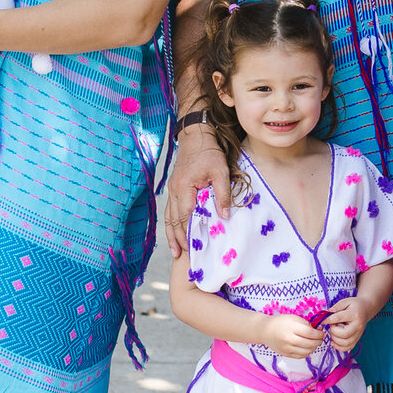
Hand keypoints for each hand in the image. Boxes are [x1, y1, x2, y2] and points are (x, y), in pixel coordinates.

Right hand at [165, 128, 231, 254]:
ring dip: (171, 234)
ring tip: (175, 251)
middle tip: (182, 256)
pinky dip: (172, 223)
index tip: (193, 249)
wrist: (196, 135)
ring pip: (169, 216)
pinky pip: (170, 210)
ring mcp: (172, 189)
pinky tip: (174, 232)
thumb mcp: (221, 171)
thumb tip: (223, 217)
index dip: (188, 234)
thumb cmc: (209, 152)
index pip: (184, 216)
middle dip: (177, 239)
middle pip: (173, 220)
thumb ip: (222, 194)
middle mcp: (174, 190)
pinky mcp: (174, 187)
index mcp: (184, 187)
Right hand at [262, 312, 327, 357]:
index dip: (319, 333)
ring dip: (314, 347)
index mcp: (291, 328)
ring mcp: (287, 348)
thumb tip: (318, 330)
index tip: (322, 332)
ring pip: (307, 351)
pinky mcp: (286, 354)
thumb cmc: (280, 322)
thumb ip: (306, 323)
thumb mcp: (293, 317)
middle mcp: (289, 339)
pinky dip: (307, 352)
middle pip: (310, 343)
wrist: (265, 330)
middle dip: (319, 341)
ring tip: (314, 342)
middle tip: (320, 337)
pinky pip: (301, 356)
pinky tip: (308, 347)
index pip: (310, 333)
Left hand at [325, 294, 375, 351]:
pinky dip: (339, 347)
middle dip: (333, 331)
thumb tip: (324, 315)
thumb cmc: (354, 305)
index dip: (327, 320)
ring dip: (335, 339)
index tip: (320, 321)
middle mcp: (358, 326)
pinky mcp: (357, 339)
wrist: (366, 309)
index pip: (338, 318)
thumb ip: (335, 308)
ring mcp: (358, 334)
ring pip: (345, 343)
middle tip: (331, 325)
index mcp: (354, 314)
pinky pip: (348, 348)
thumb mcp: (345, 301)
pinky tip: (334, 341)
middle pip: (343, 334)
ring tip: (333, 332)